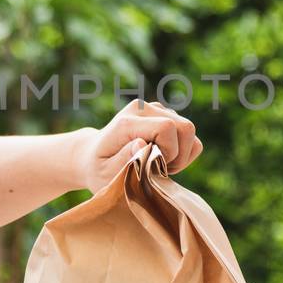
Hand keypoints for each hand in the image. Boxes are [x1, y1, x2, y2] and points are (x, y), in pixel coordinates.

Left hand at [76, 100, 201, 191]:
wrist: (93, 154)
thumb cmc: (99, 169)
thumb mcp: (105, 174)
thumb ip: (123, 160)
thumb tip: (142, 143)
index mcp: (127, 122)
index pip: (166, 128)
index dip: (169, 153)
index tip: (155, 168)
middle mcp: (142, 108)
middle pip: (185, 127)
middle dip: (179, 155)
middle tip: (160, 170)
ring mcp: (155, 108)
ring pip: (189, 130)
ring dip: (180, 154)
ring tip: (159, 165)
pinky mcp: (164, 113)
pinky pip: (187, 133)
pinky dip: (182, 150)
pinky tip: (163, 157)